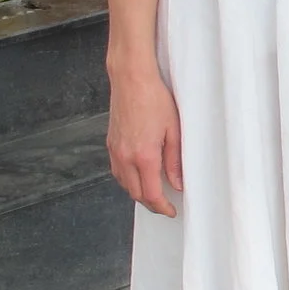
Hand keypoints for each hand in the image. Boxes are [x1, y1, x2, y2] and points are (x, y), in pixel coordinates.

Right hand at [107, 69, 183, 216]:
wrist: (131, 79)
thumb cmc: (154, 99)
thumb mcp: (174, 130)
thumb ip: (174, 161)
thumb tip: (177, 183)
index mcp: (144, 156)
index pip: (151, 194)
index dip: (162, 207)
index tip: (170, 210)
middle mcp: (125, 157)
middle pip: (136, 194)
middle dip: (151, 204)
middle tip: (165, 204)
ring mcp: (115, 151)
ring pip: (124, 184)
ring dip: (138, 192)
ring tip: (154, 192)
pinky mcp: (110, 143)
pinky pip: (117, 171)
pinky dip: (128, 180)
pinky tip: (138, 175)